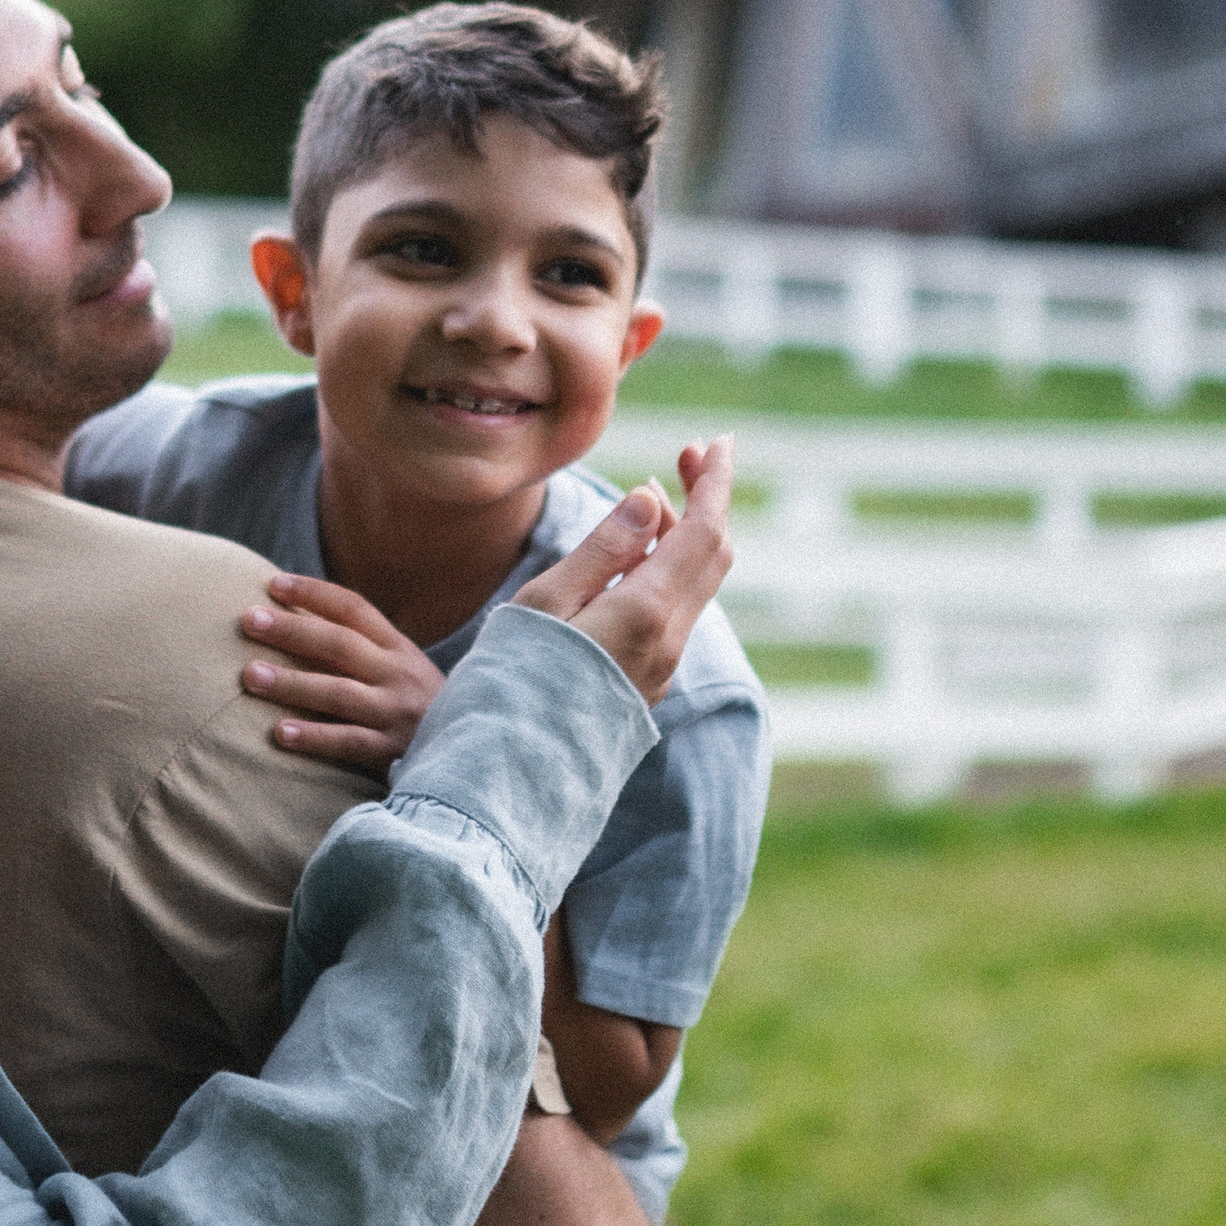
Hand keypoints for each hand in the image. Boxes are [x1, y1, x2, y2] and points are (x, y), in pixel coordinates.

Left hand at [239, 574, 445, 766]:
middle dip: (291, 629)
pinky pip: (349, 741)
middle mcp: (398, 674)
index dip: (313, 593)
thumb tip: (295, 621)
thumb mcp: (401, 671)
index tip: (272, 584)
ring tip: (249, 677)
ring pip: (339, 692)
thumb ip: (360, 649)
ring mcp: (396, 713)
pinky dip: (314, 737)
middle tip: (248, 621)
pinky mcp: (393, 752)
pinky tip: (280, 733)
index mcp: (398, 648)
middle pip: (339, 644)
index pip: (353, 609)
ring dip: (291, 683)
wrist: (477, 757)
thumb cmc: (421, 709)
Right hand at [516, 441, 732, 707]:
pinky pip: (675, 615)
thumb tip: (649, 499)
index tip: (718, 442)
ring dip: (685, 536)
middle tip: (687, 455)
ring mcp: (660, 670)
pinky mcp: (644, 688)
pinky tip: (635, 561)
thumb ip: (601, 550)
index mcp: (647, 613)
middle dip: (707, 501)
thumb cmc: (508, 684)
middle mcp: (668, 643)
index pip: (703, 531)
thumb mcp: (544, 603)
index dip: (715, 481)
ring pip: (695, 587)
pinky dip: (668, 572)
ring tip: (648, 501)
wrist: (507, 783)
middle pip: (712, 557)